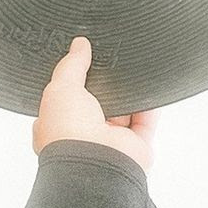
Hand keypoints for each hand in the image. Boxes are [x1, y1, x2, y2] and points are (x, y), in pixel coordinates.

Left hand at [32, 36, 158, 171]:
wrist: (93, 163)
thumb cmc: (66, 133)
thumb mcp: (60, 87)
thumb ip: (72, 65)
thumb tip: (79, 45)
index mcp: (57, 126)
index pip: (66, 100)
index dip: (74, 82)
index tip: (84, 63)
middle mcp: (84, 136)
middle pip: (98, 103)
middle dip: (104, 88)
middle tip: (110, 67)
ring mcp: (111, 143)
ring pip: (123, 111)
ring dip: (127, 96)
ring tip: (129, 73)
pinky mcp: (135, 147)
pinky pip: (146, 121)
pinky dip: (149, 106)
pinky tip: (149, 88)